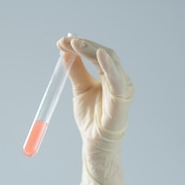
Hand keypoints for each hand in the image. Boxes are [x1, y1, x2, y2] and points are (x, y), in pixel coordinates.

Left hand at [57, 36, 133, 184]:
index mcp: (109, 75)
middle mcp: (118, 78)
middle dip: (84, 45)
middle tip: (67, 40)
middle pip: (103, 54)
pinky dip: (108, 66)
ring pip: (109, 62)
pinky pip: (116, 79)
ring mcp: (122, 88)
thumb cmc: (92, 118)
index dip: (81, 46)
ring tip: (76, 44)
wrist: (95, 143)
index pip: (96, 54)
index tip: (62, 41)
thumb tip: (65, 52)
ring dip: (91, 51)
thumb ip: (75, 71)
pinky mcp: (122, 99)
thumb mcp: (80, 89)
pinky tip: (99, 54)